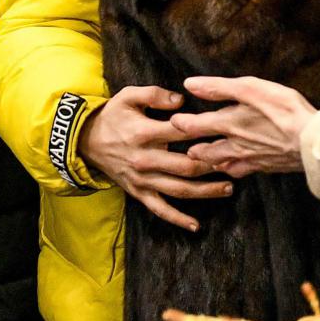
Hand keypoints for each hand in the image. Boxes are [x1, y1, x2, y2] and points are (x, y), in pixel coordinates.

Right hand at [78, 85, 234, 232]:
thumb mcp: (127, 96)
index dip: (205, 131)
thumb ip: (154, 95)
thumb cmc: (112, 116)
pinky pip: (159, 209)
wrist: (84, 141)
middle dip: (213, 165)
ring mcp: (142, 179)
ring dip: (205, 191)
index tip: (226, 130)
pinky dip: (177, 219)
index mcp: (144, 133)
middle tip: (235, 162)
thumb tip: (181, 101)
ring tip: (228, 188)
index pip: (181, 132)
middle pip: (186, 165)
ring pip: (178, 189)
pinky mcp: (138, 192)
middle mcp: (145, 159)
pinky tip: (196, 225)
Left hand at [171, 77, 317, 176]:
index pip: (195, 126)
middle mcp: (235, 144)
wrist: (313, 141)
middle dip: (193, 149)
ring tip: (201, 159)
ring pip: (221, 163)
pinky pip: (241, 172)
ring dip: (209, 161)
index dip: (182, 123)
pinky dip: (231, 171)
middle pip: (206, 150)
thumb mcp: (252, 89)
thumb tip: (190, 85)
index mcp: (228, 123)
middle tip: (184, 148)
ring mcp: (249, 158)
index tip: (173, 121)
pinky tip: (232, 170)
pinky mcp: (265, 166)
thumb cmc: (285, 111)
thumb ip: (219, 88)